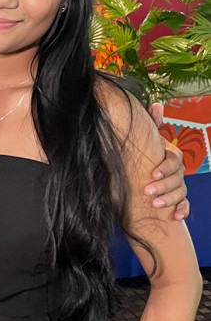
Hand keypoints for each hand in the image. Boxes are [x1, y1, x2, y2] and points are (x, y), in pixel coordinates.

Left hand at [146, 106, 188, 220]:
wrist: (135, 184)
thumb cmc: (141, 159)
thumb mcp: (143, 143)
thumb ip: (150, 126)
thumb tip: (156, 104)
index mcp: (169, 156)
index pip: (174, 159)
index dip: (165, 167)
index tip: (152, 174)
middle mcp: (176, 171)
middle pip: (177, 177)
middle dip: (164, 185)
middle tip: (147, 192)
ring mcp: (177, 185)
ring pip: (180, 191)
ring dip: (170, 199)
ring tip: (156, 205)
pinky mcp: (176, 200)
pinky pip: (185, 205)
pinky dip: (182, 210)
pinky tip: (175, 216)